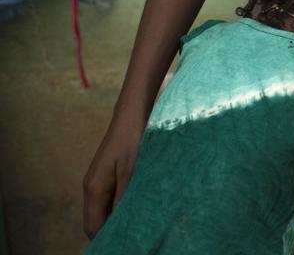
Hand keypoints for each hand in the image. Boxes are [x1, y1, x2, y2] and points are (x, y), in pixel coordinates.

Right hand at [82, 114, 143, 238]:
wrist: (133, 113)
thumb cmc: (133, 139)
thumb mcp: (132, 170)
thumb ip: (125, 198)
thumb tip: (123, 224)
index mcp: (93, 189)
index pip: (92, 226)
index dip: (105, 239)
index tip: (124, 244)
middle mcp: (92, 187)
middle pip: (97, 220)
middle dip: (112, 231)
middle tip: (136, 237)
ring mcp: (100, 181)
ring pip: (105, 210)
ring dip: (118, 218)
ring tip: (139, 224)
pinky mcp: (110, 174)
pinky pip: (112, 198)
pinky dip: (121, 206)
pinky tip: (138, 206)